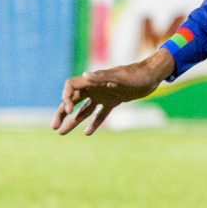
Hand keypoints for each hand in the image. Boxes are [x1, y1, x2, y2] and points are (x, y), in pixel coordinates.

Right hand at [53, 48, 174, 135]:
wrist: (152, 76)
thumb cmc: (135, 74)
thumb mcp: (119, 76)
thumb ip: (102, 77)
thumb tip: (85, 75)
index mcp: (93, 80)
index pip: (70, 88)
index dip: (66, 98)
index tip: (70, 110)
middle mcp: (95, 88)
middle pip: (72, 101)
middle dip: (62, 113)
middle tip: (54, 127)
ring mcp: (104, 95)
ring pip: (84, 110)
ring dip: (73, 121)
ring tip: (61, 133)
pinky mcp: (113, 101)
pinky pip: (100, 114)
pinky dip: (94, 123)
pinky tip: (87, 133)